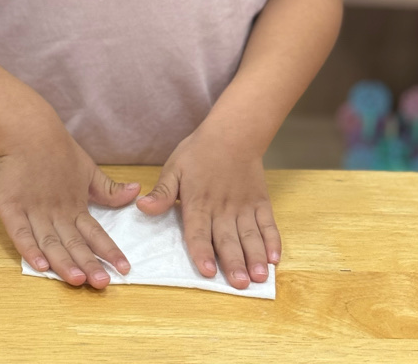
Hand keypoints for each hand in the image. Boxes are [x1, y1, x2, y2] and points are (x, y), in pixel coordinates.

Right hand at [0, 116, 139, 288]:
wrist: (27, 131)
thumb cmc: (58, 151)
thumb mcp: (88, 169)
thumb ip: (109, 189)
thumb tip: (135, 192)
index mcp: (76, 205)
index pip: (96, 233)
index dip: (109, 251)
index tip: (125, 269)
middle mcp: (57, 212)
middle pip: (74, 243)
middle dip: (89, 265)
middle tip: (103, 284)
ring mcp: (34, 211)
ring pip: (50, 242)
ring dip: (64, 262)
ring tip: (77, 279)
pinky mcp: (11, 207)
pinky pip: (20, 233)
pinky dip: (29, 249)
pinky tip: (39, 265)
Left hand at [136, 128, 280, 289]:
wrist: (232, 133)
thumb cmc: (198, 152)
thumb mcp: (174, 168)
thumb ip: (162, 192)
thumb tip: (142, 207)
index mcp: (198, 202)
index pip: (199, 231)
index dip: (202, 251)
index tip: (208, 271)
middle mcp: (222, 208)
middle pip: (228, 239)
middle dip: (234, 263)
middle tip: (240, 285)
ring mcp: (244, 206)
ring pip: (250, 235)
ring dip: (255, 257)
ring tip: (259, 277)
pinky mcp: (260, 202)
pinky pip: (268, 224)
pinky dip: (273, 241)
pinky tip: (274, 258)